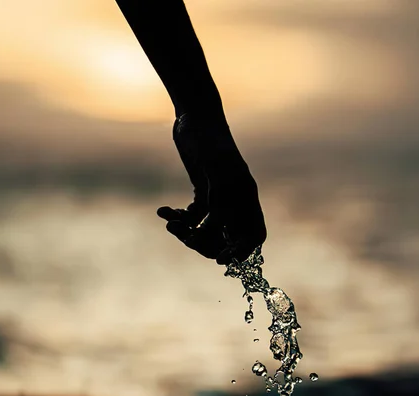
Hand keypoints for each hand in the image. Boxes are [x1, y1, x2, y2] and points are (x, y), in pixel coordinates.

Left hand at [157, 113, 266, 264]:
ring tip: (170, 221)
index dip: (241, 251)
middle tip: (186, 238)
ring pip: (205, 230)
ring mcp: (219, 197)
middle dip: (204, 242)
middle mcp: (235, 200)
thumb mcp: (215, 169)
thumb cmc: (208, 138)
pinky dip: (178, 217)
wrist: (193, 114)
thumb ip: (219, 201)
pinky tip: (164, 210)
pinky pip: (192, 217)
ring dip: (186, 231)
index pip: (254, 235)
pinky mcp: (202, 191)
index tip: (220, 259)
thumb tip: (213, 233)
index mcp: (247, 196)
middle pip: (226, 238)